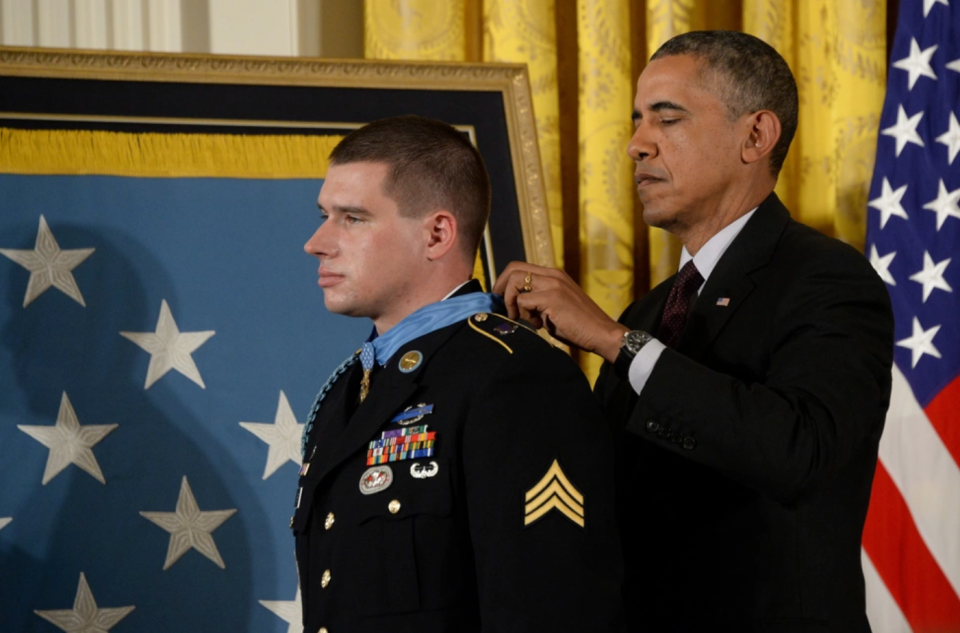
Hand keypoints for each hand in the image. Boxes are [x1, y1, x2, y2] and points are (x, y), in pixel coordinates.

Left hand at [492, 262, 627, 362]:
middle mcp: (553, 275)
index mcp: (554, 275)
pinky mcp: (552, 298)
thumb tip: (515, 306)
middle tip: (503, 306)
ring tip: (523, 318)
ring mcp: (553, 285)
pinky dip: (524, 315)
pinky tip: (539, 325)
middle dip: (501, 287)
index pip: (520, 267)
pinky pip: (523, 301)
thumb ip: (537, 301)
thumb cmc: (579, 325)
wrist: (602, 333)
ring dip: (511, 302)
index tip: (503, 299)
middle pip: (514, 268)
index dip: (505, 281)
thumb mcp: (555, 306)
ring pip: (515, 282)